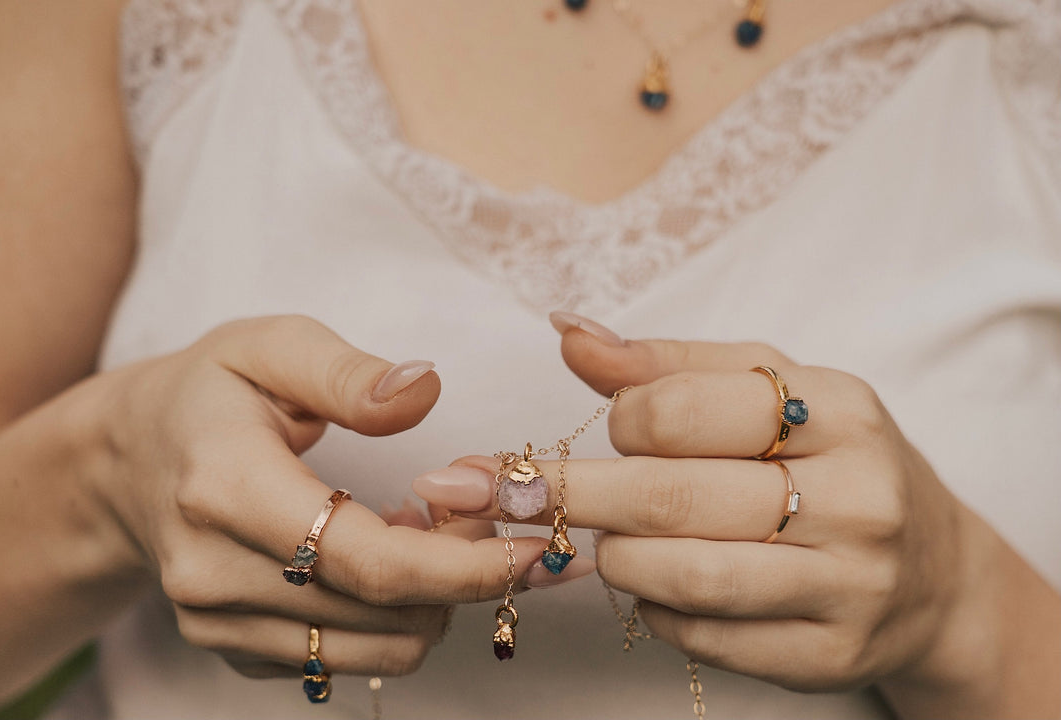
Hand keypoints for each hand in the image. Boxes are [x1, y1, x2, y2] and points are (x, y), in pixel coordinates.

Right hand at [85, 315, 563, 678]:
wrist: (127, 461)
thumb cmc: (207, 393)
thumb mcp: (269, 345)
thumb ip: (347, 371)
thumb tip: (425, 391)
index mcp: (224, 487)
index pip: (363, 558)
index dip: (460, 564)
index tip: (532, 549)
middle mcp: (212, 572)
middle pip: (381, 612)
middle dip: (464, 576)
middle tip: (493, 520)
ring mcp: (217, 622)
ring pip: (375, 649)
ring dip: (434, 601)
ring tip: (436, 534)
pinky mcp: (232, 648)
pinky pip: (344, 659)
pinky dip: (393, 618)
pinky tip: (392, 560)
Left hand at [414, 316, 1059, 717]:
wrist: (933, 574)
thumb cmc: (830, 463)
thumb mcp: (770, 391)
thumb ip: (667, 363)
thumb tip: (568, 333)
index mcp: (839, 411)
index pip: (684, 407)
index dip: (624, 417)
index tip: (613, 426)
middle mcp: (855, 497)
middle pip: (670, 496)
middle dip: (569, 493)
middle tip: (503, 489)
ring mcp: (847, 585)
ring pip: (680, 574)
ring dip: (613, 558)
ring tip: (601, 539)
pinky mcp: (828, 656)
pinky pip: (702, 637)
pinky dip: (654, 610)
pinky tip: (655, 586)